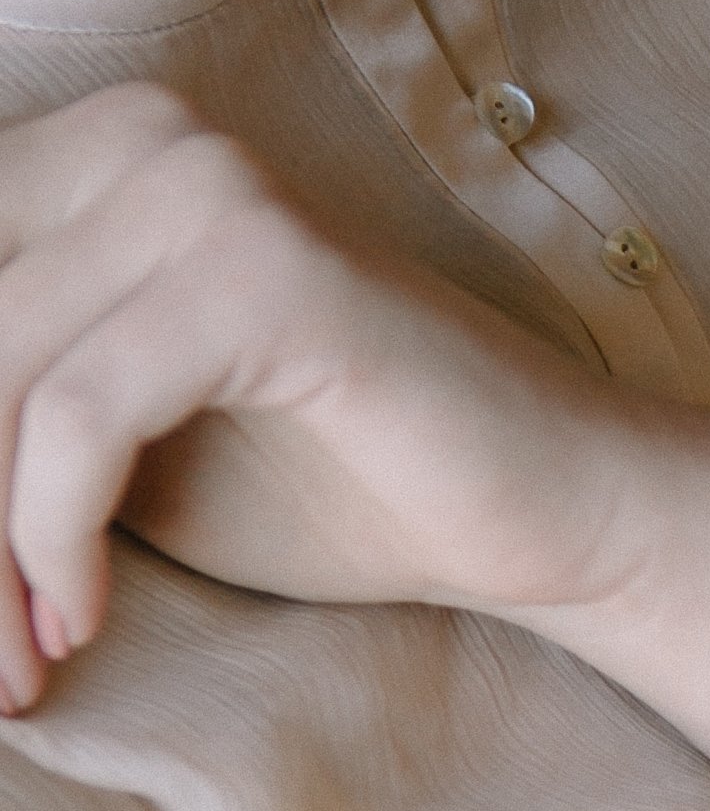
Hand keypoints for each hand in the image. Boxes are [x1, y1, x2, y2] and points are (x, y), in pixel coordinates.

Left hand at [0, 83, 709, 810]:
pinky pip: (81, 406)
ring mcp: (203, 190)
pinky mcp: (263, 273)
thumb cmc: (350, 495)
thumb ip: (14, 430)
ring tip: (21, 667)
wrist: (555, 519)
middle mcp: (140, 142)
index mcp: (97, 159)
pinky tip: (82, 619)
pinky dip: (52, 530)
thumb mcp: (128, 462)